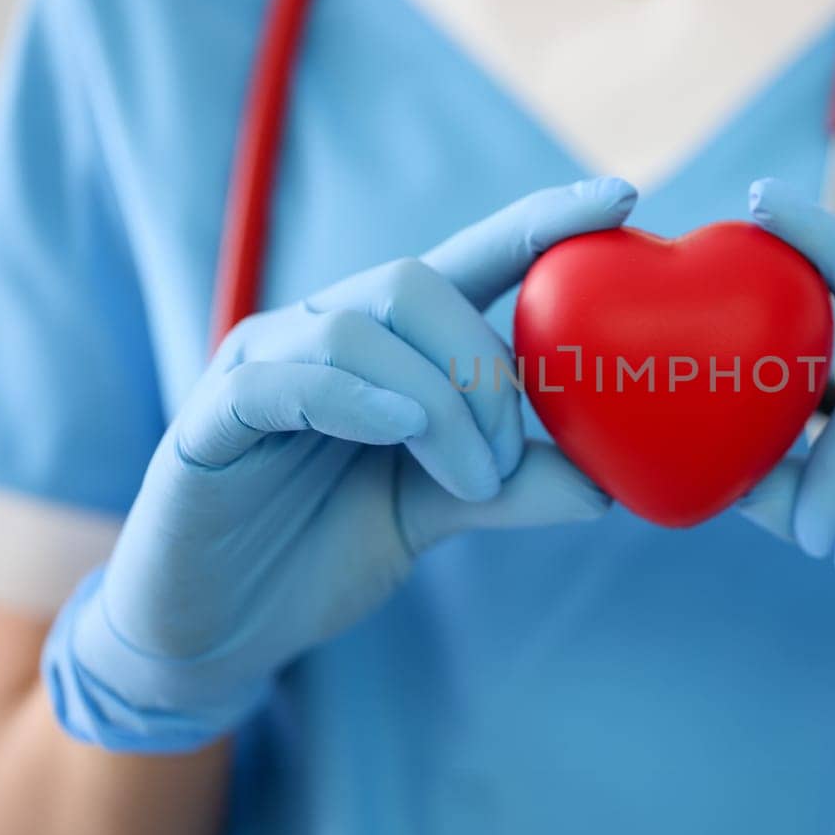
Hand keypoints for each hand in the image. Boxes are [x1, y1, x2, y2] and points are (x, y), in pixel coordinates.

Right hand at [42, 178, 637, 751]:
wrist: (220, 635)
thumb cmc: (323, 552)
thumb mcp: (437, 513)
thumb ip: (512, 488)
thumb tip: (608, 484)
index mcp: (386, 348)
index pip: (468, 261)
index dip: (541, 223)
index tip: (623, 200)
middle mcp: (322, 336)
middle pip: (414, 282)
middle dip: (484, 364)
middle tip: (509, 455)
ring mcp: (261, 369)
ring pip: (358, 327)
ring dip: (438, 402)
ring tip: (471, 479)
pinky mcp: (212, 419)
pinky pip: (283, 380)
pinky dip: (355, 396)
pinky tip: (398, 430)